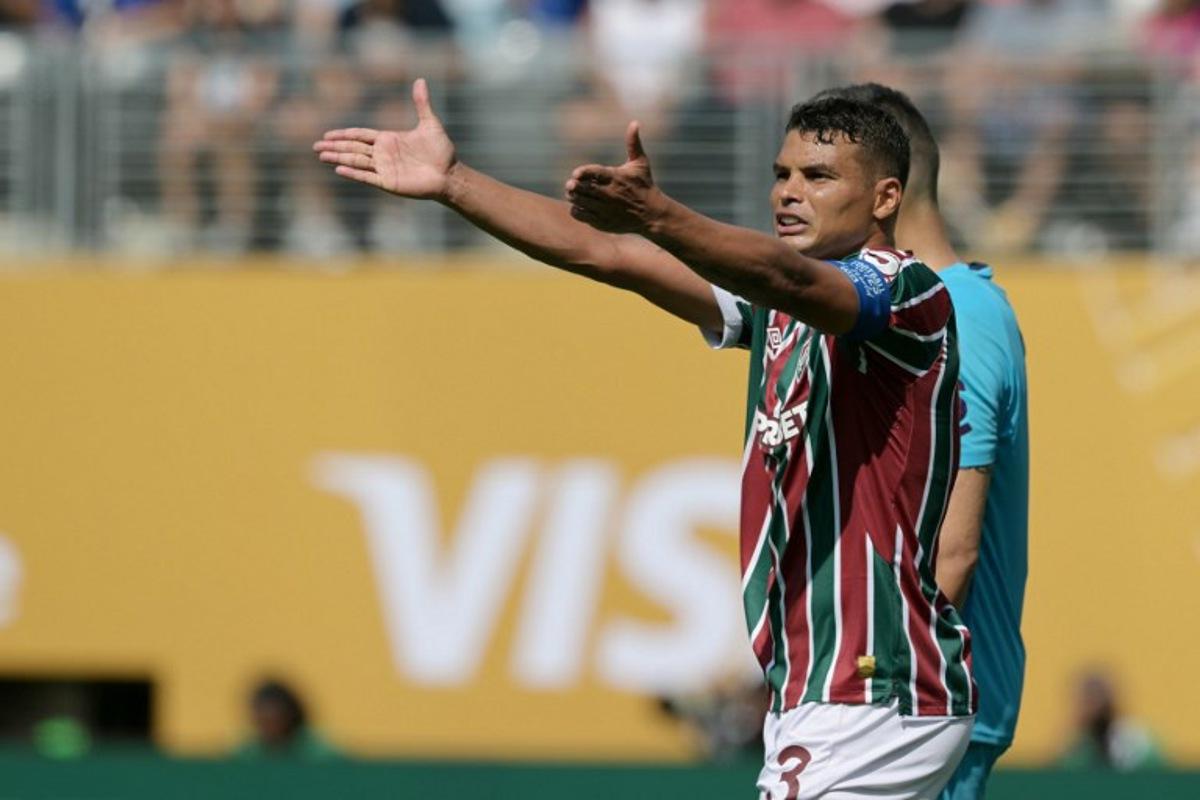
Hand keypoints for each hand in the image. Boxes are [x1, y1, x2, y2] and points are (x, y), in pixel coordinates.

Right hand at [313, 78, 455, 200]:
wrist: (449, 174)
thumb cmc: (441, 151)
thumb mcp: (430, 124)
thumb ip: (421, 103)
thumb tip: (421, 80)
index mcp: (388, 140)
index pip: (360, 136)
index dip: (344, 135)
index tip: (328, 135)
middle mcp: (383, 154)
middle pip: (353, 148)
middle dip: (335, 147)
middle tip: (316, 146)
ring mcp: (384, 169)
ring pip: (356, 161)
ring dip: (339, 158)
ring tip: (321, 156)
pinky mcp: (388, 182)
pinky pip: (367, 177)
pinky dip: (354, 173)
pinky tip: (339, 170)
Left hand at [565, 122, 664, 233]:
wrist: (651, 214)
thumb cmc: (644, 185)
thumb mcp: (641, 163)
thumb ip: (633, 143)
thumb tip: (635, 122)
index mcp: (616, 177)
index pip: (594, 173)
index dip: (582, 172)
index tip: (576, 174)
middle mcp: (609, 194)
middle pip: (583, 188)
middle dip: (573, 185)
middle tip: (571, 184)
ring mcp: (605, 209)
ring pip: (580, 201)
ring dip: (573, 196)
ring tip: (573, 192)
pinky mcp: (602, 222)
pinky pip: (581, 215)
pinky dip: (576, 209)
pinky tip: (579, 204)